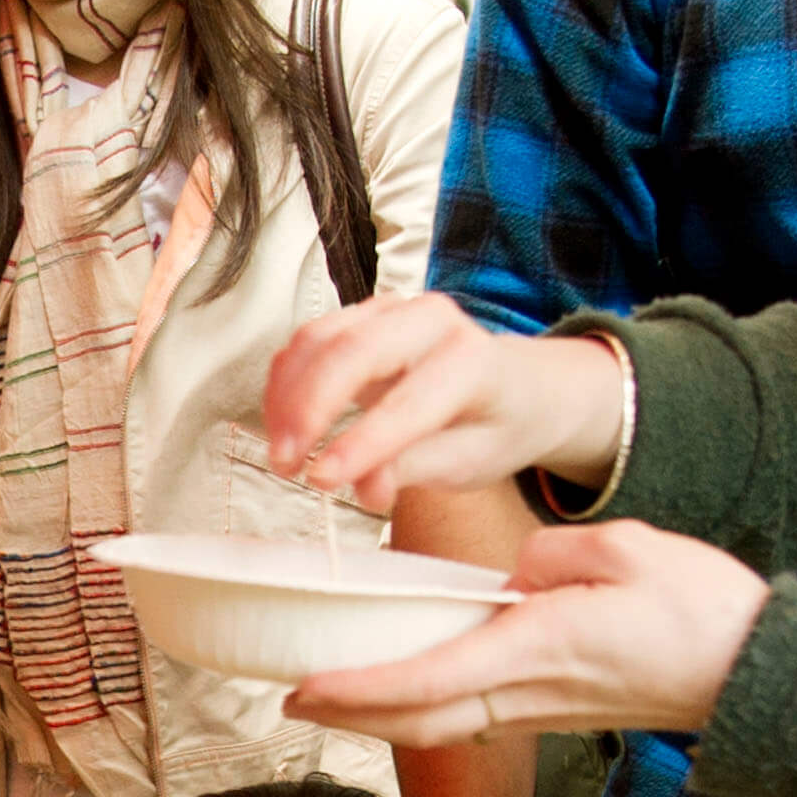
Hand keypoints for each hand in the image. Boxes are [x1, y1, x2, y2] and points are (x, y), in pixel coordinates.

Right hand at [261, 298, 627, 514]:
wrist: (514, 388)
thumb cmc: (493, 425)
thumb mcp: (470, 461)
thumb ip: (416, 469)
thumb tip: (366, 486)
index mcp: (472, 359)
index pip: (407, 400)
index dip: (360, 442)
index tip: (323, 478)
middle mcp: (431, 320)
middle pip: (351, 352)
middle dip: (308, 410)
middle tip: (287, 463)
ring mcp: (390, 311)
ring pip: (318, 339)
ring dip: (286, 398)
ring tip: (282, 452)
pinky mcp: (359, 318)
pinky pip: (307, 341)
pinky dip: (285, 383)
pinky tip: (283, 424)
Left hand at [290, 521, 768, 750]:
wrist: (758, 675)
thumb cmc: (702, 611)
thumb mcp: (627, 549)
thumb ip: (554, 555)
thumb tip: (513, 578)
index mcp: (535, 648)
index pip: (426, 678)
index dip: (358, 688)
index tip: (305, 684)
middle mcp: (529, 693)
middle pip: (419, 719)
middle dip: (351, 713)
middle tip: (292, 696)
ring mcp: (543, 711)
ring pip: (442, 724)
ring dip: (383, 714)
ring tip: (334, 694)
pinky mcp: (558, 713)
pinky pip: (474, 717)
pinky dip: (427, 708)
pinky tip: (409, 690)